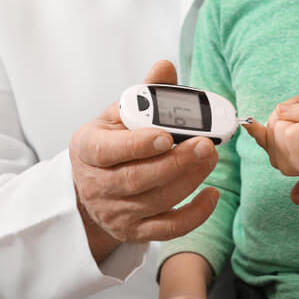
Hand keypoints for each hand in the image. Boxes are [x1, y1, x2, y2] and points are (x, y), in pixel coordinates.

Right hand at [70, 60, 219, 254]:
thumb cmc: (111, 143)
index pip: (107, 151)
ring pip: (157, 201)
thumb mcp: (118, 115)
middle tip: (207, 144)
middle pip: (138, 179)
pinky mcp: (135, 232)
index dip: (137, 145)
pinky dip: (195, 214)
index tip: (166, 135)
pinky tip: (212, 194)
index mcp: (86, 149)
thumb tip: (166, 66)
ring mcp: (116, 212)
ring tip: (212, 157)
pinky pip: (169, 229)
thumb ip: (146, 93)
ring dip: (190, 179)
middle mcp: (97, 185)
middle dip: (176, 162)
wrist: (92, 186)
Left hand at [243, 93, 298, 175]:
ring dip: (287, 116)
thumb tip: (279, 107)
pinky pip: (260, 136)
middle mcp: (285, 167)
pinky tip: (247, 121)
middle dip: (294, 117)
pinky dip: (254, 128)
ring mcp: (277, 161)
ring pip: (271, 123)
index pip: (291, 131)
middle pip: (277, 125)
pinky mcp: (272, 153)